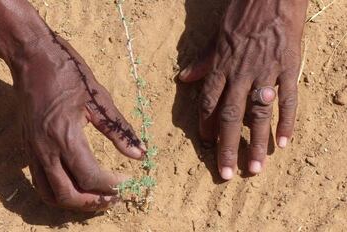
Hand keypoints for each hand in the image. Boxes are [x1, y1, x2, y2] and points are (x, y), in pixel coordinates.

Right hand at [13, 34, 144, 210]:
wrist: (32, 57)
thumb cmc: (68, 72)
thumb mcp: (99, 98)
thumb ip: (119, 130)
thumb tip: (140, 153)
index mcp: (65, 135)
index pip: (89, 176)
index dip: (111, 185)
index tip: (127, 182)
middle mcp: (45, 148)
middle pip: (68, 194)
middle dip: (94, 202)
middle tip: (115, 198)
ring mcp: (32, 150)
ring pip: (50, 194)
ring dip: (75, 203)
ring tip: (97, 198)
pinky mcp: (27, 147)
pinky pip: (40, 182)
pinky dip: (58, 193)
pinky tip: (75, 186)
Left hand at [179, 0, 307, 179]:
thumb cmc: (242, 13)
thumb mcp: (216, 36)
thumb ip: (203, 61)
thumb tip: (184, 78)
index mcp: (221, 66)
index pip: (210, 102)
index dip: (207, 124)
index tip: (206, 143)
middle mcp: (240, 74)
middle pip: (230, 116)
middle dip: (226, 146)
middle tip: (225, 173)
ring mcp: (265, 72)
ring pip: (258, 113)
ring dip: (256, 142)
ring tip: (254, 168)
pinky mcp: (288, 67)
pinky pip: (288, 99)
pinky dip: (286, 121)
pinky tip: (284, 142)